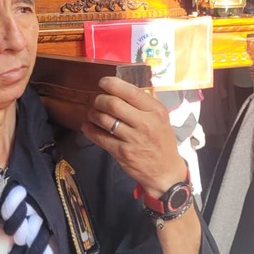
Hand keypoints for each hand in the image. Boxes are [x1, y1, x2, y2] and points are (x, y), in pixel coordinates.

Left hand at [82, 77, 187, 197]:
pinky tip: (88, 127)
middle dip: (100, 100)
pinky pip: (100, 137)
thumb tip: (122, 88)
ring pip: (104, 120)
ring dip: (93, 114)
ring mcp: (133, 139)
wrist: (165, 171)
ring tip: (93, 113)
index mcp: (156, 111)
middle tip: (97, 101)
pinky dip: (90, 130)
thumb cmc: (162, 141)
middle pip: (113, 104)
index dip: (113, 84)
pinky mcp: (122, 153)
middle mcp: (145, 123)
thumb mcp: (162, 118)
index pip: (131, 92)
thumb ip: (145, 103)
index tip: (103, 82)